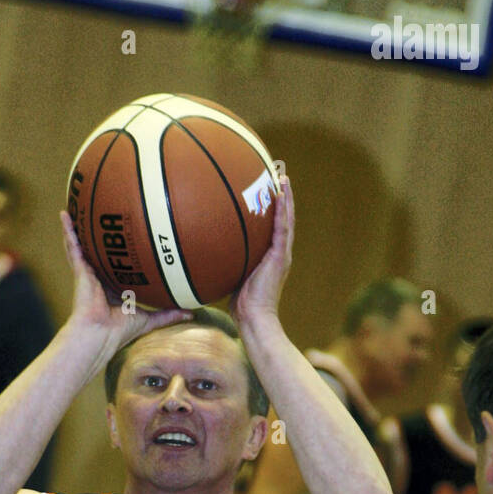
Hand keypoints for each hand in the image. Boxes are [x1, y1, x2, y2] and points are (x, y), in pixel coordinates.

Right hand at [60, 211, 192, 358]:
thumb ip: (168, 314)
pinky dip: (68, 230)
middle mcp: (97, 278)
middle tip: (96, 217)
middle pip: (96, 252)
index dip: (115, 255)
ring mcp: (87, 273)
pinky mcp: (80, 270)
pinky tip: (64, 214)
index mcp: (110, 288)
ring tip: (74, 208)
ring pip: (81, 245)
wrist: (100, 334)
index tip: (122, 240)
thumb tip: (191, 313)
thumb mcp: (148, 319)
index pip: (113, 267)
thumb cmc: (119, 331)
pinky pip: (73, 246)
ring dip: (77, 228)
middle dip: (94, 237)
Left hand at [231, 174, 293, 327]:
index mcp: (270, 256)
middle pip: (283, 219)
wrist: (253, 318)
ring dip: (286, 198)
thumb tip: (206, 252)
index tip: (269, 190)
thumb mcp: (232, 275)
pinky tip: (281, 193)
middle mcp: (279, 252)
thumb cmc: (241, 304)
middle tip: (279, 175)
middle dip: (282, 197)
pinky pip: (282, 228)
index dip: (273, 209)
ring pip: (286, 219)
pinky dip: (283, 210)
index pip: (273, 228)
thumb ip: (226, 261)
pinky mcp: (280, 256)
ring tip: (283, 177)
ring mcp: (281, 254)